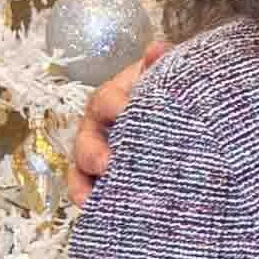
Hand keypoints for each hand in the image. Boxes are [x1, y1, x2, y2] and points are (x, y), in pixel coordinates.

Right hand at [66, 40, 168, 206]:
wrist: (178, 115)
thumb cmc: (166, 96)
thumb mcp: (166, 79)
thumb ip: (160, 67)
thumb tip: (157, 48)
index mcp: (116, 98)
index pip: (108, 99)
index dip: (114, 105)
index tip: (124, 112)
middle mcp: (100, 125)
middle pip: (87, 136)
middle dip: (93, 151)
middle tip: (106, 164)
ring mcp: (98, 151)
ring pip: (80, 166)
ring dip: (83, 181)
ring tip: (91, 199)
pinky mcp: (100, 176)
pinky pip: (86, 188)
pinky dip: (86, 198)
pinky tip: (93, 209)